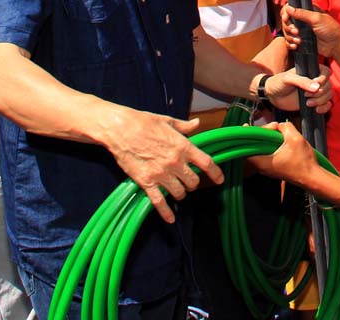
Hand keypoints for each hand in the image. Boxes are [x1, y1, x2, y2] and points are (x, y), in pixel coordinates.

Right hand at [103, 109, 222, 223]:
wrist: (120, 129)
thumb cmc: (143, 122)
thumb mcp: (167, 121)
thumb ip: (184, 127)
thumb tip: (197, 123)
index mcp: (183, 146)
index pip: (206, 163)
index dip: (216, 173)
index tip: (220, 179)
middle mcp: (175, 162)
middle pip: (193, 181)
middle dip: (192, 183)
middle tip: (188, 181)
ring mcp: (161, 173)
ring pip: (179, 192)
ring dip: (180, 193)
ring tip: (177, 190)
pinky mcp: (146, 182)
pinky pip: (159, 201)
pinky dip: (166, 212)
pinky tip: (170, 219)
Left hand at [248, 121, 319, 187]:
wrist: (312, 177)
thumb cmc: (303, 162)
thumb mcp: (295, 139)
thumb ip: (286, 128)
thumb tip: (280, 126)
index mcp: (263, 160)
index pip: (246, 148)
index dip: (245, 135)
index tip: (246, 126)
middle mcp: (262, 166)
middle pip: (253, 147)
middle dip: (261, 134)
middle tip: (272, 127)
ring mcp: (267, 168)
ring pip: (259, 151)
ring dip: (265, 140)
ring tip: (275, 132)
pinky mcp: (273, 168)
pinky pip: (265, 154)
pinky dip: (269, 146)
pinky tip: (278, 140)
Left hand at [266, 66, 331, 113]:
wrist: (271, 95)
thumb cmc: (278, 82)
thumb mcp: (288, 79)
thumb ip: (302, 81)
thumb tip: (317, 87)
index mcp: (311, 71)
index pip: (326, 72)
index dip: (324, 79)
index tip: (316, 84)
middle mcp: (315, 81)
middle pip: (329, 85)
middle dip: (320, 93)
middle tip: (306, 95)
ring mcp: (315, 92)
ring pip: (328, 95)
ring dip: (321, 101)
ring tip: (308, 103)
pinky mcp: (314, 102)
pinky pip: (326, 105)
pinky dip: (324, 108)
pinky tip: (316, 110)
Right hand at [281, 5, 339, 61]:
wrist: (336, 46)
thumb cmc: (330, 29)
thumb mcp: (317, 19)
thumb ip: (302, 13)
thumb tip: (288, 8)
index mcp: (307, 11)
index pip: (290, 8)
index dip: (285, 13)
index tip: (286, 18)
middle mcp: (302, 20)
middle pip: (286, 21)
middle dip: (288, 27)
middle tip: (297, 32)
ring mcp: (301, 31)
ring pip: (286, 32)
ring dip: (290, 37)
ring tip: (299, 41)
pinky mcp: (301, 41)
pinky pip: (289, 42)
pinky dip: (290, 44)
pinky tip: (296, 46)